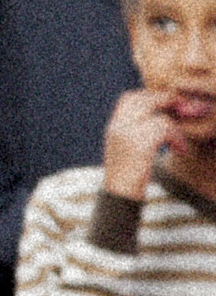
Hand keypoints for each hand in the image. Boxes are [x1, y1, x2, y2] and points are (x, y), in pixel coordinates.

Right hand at [105, 88, 179, 202]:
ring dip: (176, 129)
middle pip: (144, 101)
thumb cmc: (128, 178)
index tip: (168, 106)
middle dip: (166, 103)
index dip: (150, 97)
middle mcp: (117, 126)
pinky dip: (178, 139)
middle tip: (182, 111)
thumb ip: (137, 133)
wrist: (119, 198)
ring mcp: (126, 134)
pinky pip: (165, 130)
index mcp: (114, 126)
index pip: (130, 98)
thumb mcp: (128, 151)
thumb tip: (163, 119)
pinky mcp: (139, 145)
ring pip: (159, 118)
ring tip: (180, 143)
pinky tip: (181, 150)